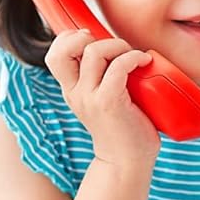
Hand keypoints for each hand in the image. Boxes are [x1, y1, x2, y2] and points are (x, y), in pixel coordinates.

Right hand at [45, 29, 160, 167]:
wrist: (126, 162)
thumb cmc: (123, 129)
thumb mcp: (102, 100)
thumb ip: (101, 79)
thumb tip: (117, 50)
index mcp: (71, 90)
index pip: (54, 54)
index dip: (70, 38)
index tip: (94, 39)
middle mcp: (75, 92)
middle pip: (62, 50)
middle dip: (86, 37)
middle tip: (111, 47)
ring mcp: (90, 98)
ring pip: (94, 52)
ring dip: (118, 46)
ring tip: (133, 55)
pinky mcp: (109, 103)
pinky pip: (118, 67)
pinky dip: (133, 58)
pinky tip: (144, 61)